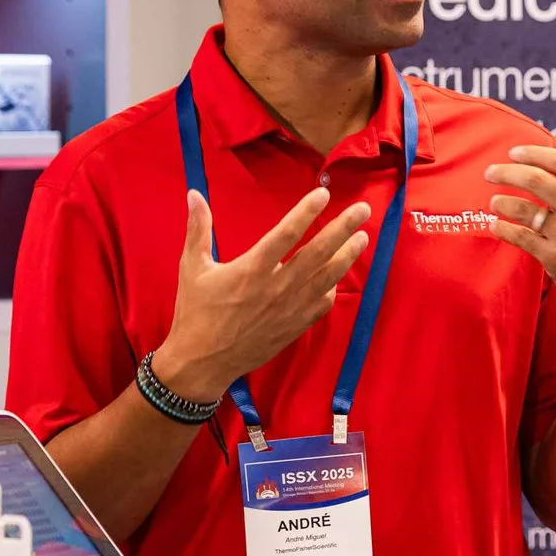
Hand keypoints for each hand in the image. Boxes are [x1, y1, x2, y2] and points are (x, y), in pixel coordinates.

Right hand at [152, 188, 372, 404]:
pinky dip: (333, 287)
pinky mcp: (294, 327)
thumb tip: (194, 193)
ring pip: (328, 277)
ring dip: (348, 255)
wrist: (203, 362)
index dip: (307, 211)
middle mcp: (277, 287)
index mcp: (252, 269)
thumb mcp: (192, 267)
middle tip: (363, 209)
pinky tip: (338, 276)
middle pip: (318, 252)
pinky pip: (323, 304)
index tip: (324, 193)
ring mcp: (290, 309)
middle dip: (343, 228)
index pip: (287, 233)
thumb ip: (198, 228)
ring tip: (363, 237)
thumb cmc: (195, 312)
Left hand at [485, 130, 555, 334]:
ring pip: (525, 209)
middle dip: (507, 172)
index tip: (514, 153)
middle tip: (490, 172)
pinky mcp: (554, 259)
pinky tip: (494, 224)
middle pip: (537, 180)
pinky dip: (502, 228)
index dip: (534, 154)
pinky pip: (520, 237)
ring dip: (502, 202)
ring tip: (494, 202)